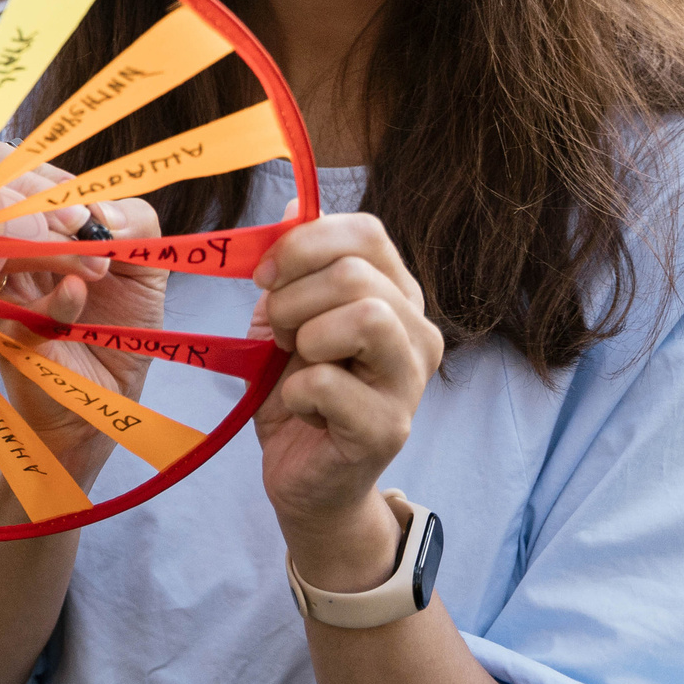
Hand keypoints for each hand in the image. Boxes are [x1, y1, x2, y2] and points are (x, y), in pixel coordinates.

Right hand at [0, 199, 166, 477]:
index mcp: (38, 228)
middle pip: (4, 208)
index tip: (89, 196)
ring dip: (53, 249)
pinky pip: (20, 313)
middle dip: (48, 205)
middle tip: (92, 221)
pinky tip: (77, 293)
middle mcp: (8, 254)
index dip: (50, 180)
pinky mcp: (5, 338)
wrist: (106, 399)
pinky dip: (55, 301)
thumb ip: (137, 224)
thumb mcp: (143, 267)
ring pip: (4, 252)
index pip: (25, 182)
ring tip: (97, 263)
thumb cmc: (119, 326)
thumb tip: (105, 212)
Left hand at [247, 204, 441, 589]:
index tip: (264, 275)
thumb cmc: (298, 393)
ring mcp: (411, 382)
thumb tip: (294, 202)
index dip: (304, 243)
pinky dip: (295, 390)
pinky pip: (329, 381)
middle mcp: (419, 332)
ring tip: (294, 362)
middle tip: (279, 332)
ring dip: (304, 335)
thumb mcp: (287, 318)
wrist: (306, 480)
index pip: (366, 231)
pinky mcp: (389, 428)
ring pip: (365, 316)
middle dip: (294, 297)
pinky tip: (300, 408)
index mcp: (395, 294)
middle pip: (358, 273)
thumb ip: (293, 266)